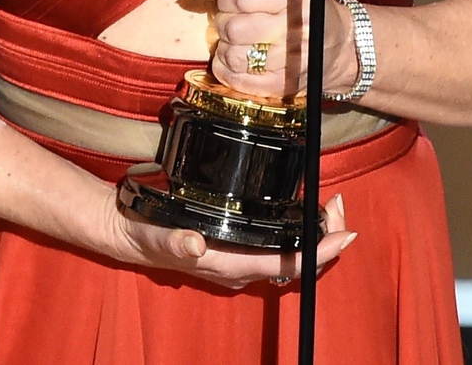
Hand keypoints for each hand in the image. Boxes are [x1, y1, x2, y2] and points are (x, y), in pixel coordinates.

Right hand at [107, 194, 355, 287]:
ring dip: (313, 233)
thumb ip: (174, 240)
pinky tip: (300, 211)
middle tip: (339, 205)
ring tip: (329, 206)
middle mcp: (241, 267)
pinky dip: (296, 229)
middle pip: (298, 261)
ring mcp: (240, 259)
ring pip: (291, 254)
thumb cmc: (144, 235)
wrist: (126, 235)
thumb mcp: (155, 233)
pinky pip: (277, 246)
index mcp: (230, 265)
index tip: (345, 234)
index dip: (320, 252)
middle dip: (325, 236)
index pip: (288, 266)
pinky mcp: (235, 247)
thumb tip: (195, 243)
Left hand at [187, 0, 356, 101]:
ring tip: (238, 41)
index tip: (232, 0)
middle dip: (224, 23)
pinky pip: (238, 81)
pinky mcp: (286, 87)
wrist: (339, 46)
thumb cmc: (300, 6)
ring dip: (226, 48)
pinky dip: (229, 70)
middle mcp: (300, 29)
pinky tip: (238, 60)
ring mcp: (295, 62)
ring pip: (234, 56)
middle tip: (234, 21)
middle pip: (234, 29)